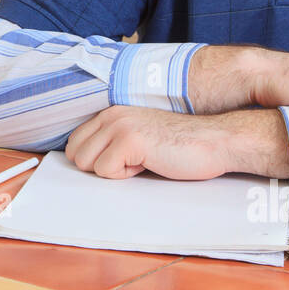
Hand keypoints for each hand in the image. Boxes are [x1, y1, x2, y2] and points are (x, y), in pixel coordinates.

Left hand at [64, 106, 229, 179]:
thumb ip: (112, 142)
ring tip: (142, 161)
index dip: (95, 160)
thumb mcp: (138, 138)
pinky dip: (127, 175)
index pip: (75, 142)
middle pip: (75, 155)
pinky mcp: (129, 140)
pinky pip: (105, 171)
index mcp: (111, 113)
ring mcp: (119, 126)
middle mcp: (111, 115)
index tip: (121, 161)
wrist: (213, 141)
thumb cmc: (179, 146)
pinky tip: (149, 163)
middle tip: (132, 162)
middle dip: (100, 167)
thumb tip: (86, 162)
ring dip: (114, 171)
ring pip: (86, 163)